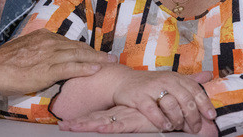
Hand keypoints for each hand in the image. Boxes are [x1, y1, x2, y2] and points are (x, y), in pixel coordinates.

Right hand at [0, 29, 115, 94]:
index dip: (84, 49)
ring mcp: (50, 55)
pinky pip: (71, 68)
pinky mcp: (48, 69)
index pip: (69, 43)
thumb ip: (37, 51)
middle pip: (78, 47)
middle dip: (96, 52)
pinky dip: (85, 68)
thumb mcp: (23, 48)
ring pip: (78, 56)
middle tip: (110, 56)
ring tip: (110, 62)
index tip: (94, 52)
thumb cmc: (3, 62)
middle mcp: (49, 43)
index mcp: (44, 37)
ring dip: (97, 59)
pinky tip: (96, 69)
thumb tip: (43, 57)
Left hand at [59, 105, 218, 134]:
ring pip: (101, 122)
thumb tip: (126, 121)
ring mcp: (127, 118)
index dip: (84, 119)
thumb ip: (140, 118)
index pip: (100, 117)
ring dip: (85, 125)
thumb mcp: (147, 119)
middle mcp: (122, 115)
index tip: (67, 124)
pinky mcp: (135, 122)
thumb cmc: (163, 115)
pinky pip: (118, 126)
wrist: (180, 113)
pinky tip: (97, 129)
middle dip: (79, 124)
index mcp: (122, 113)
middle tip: (62, 126)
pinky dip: (107, 127)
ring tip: (68, 127)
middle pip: (96, 119)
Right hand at [112, 70, 215, 132]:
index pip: (194, 89)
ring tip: (178, 126)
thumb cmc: (150, 83)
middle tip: (195, 128)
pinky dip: (160, 120)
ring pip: (171, 104)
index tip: (211, 116)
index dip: (204, 103)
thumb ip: (190, 79)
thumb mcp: (171, 78)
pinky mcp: (139, 97)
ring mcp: (152, 88)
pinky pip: (152, 110)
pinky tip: (165, 126)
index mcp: (175, 77)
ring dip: (177, 119)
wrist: (123, 81)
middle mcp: (165, 80)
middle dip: (193, 116)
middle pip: (185, 98)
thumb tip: (209, 75)